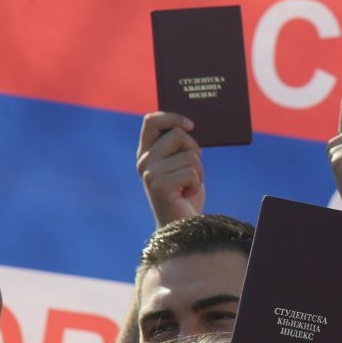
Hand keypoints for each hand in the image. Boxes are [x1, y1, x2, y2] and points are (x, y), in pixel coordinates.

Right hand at [136, 112, 203, 226]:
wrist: (183, 225)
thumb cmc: (185, 193)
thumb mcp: (181, 164)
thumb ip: (180, 145)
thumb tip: (190, 124)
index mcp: (146, 153)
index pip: (151, 121)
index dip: (172, 117)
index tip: (191, 125)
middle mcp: (144, 162)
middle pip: (179, 134)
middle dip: (194, 150)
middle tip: (190, 171)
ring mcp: (150, 174)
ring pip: (190, 154)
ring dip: (198, 171)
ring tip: (188, 186)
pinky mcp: (160, 186)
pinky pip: (191, 171)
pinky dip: (197, 183)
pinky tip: (187, 194)